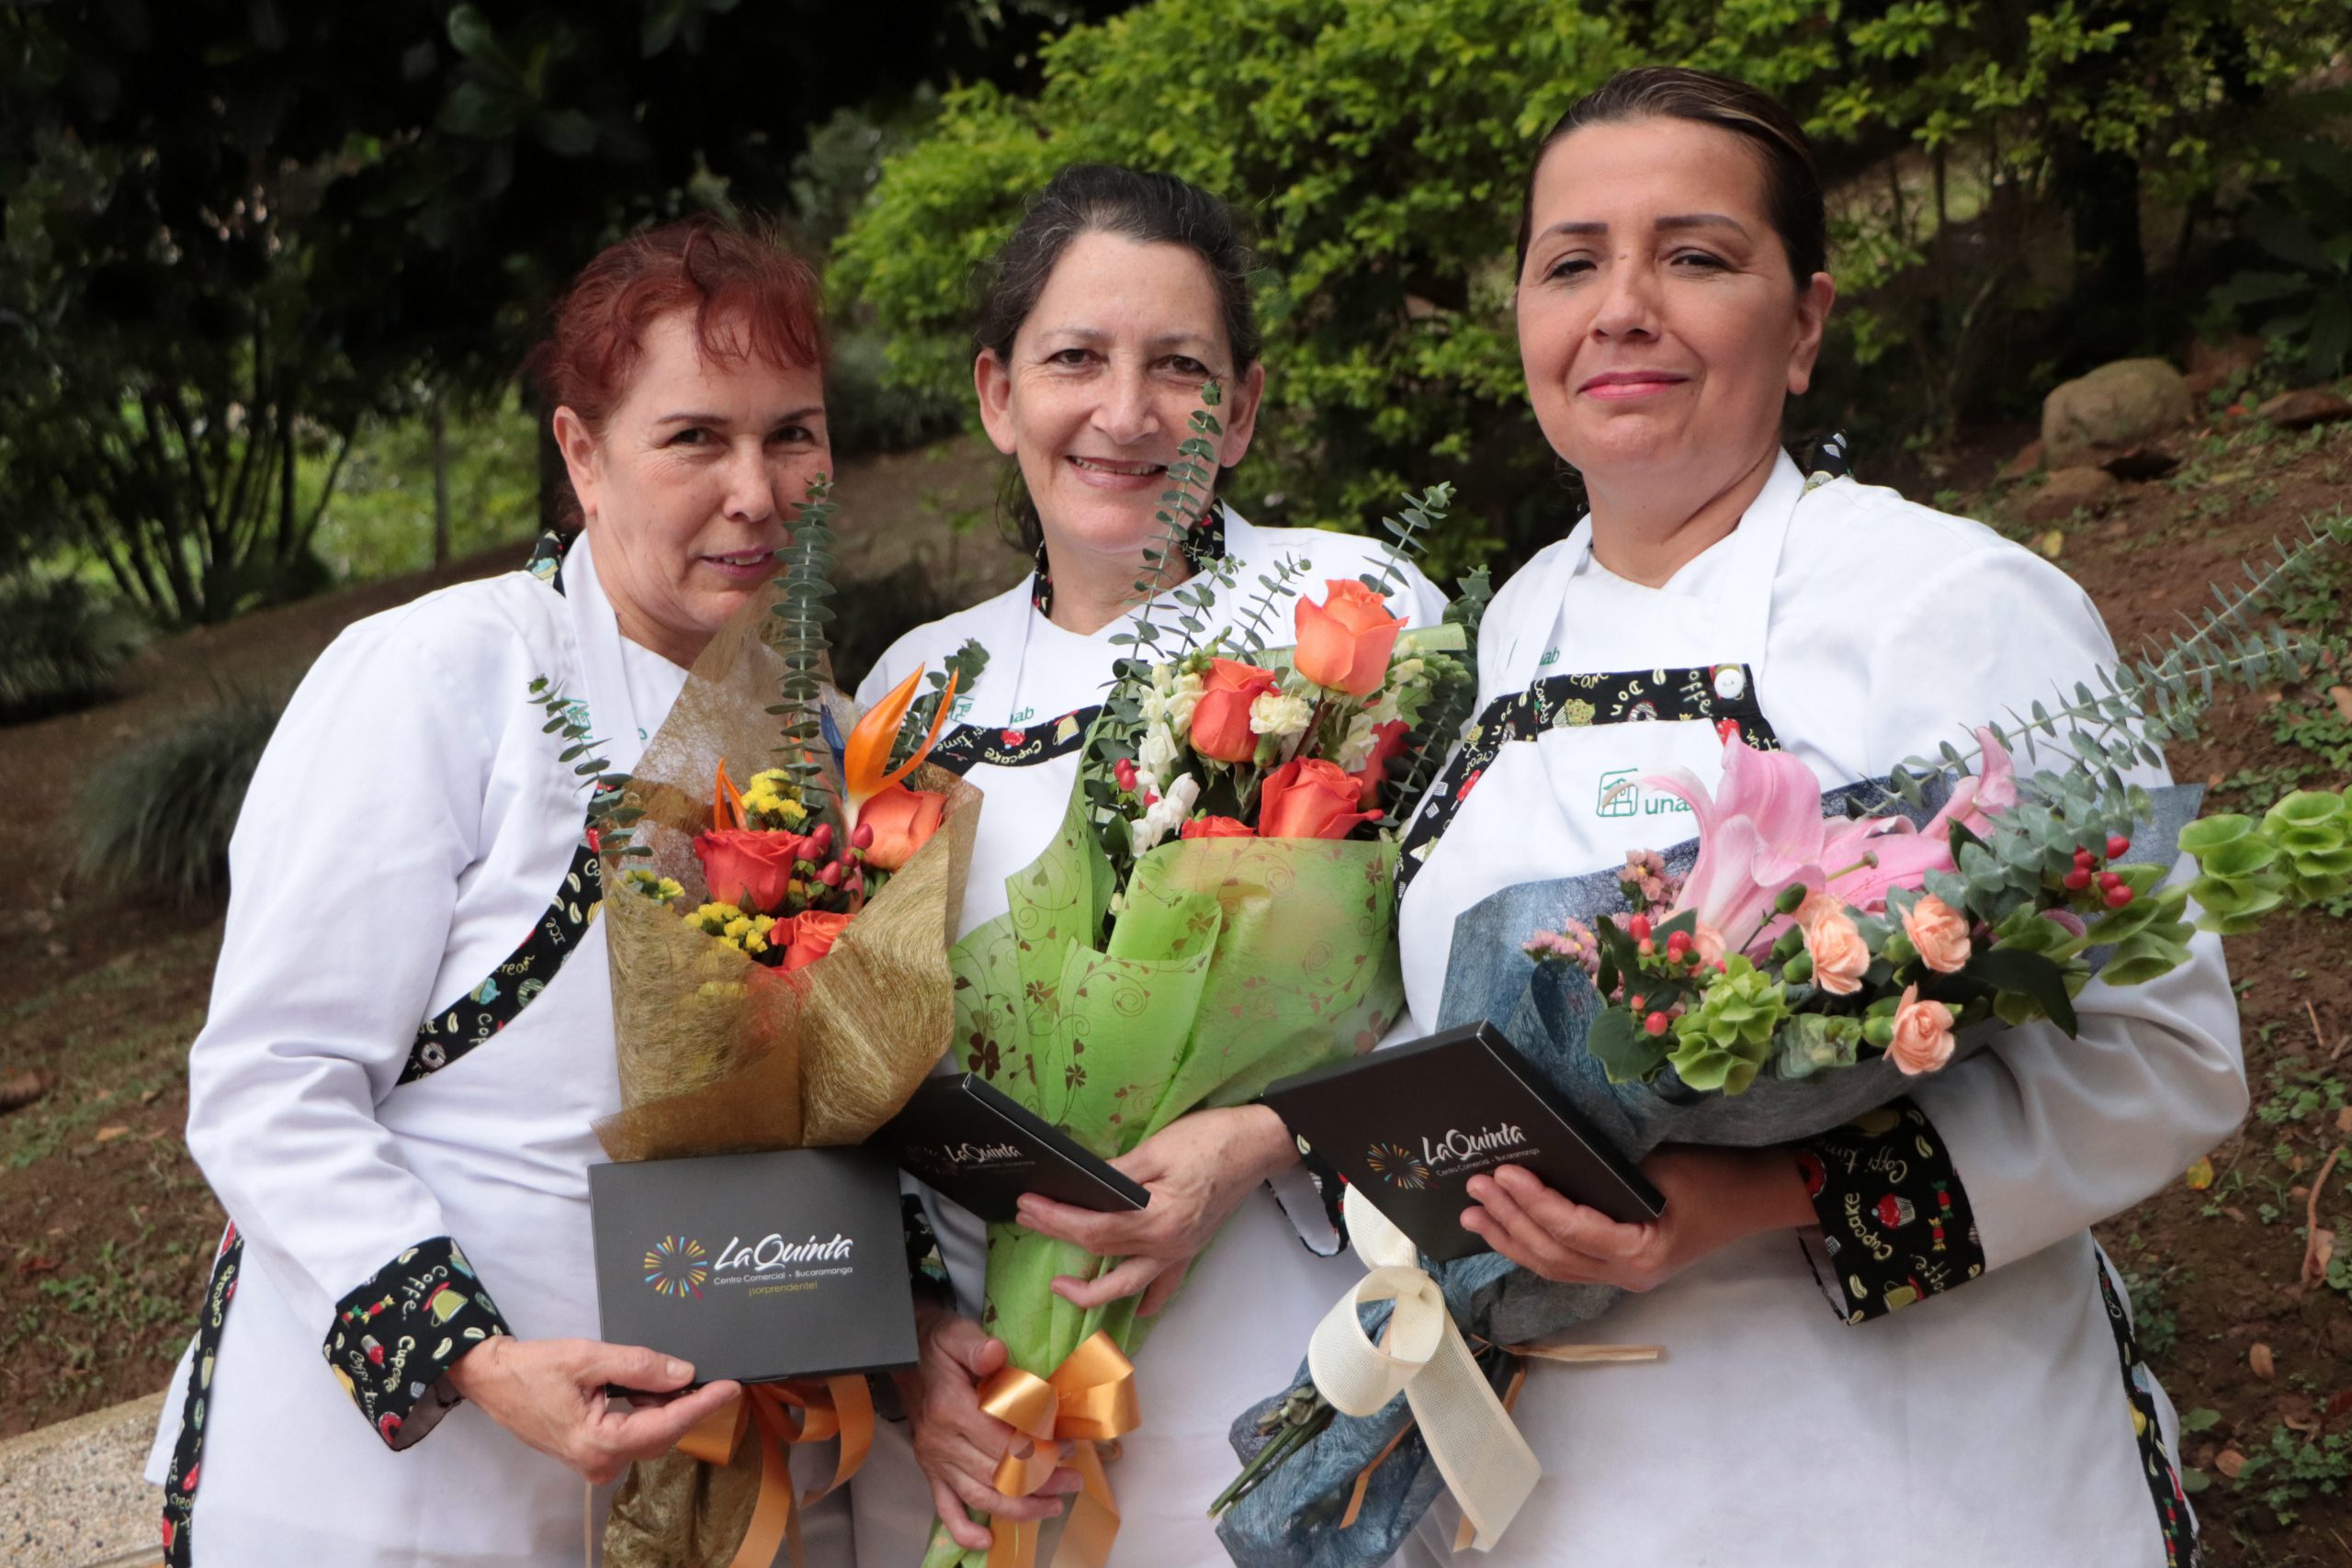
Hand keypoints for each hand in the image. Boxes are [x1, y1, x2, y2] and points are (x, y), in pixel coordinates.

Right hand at [444, 1336, 742, 1484]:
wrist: (494, 1380)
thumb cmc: (532, 1369)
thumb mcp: (588, 1357)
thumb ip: (639, 1366)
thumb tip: (683, 1374)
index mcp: (597, 1443)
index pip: (665, 1425)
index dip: (702, 1405)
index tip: (731, 1388)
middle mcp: (600, 1462)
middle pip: (661, 1434)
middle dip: (685, 1404)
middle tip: (708, 1375)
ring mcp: (595, 1462)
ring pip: (650, 1434)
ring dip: (664, 1406)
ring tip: (668, 1374)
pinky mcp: (593, 1454)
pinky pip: (634, 1434)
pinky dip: (647, 1411)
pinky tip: (649, 1388)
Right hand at [895, 1303, 1079, 1551]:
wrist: (904, 1354)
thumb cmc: (937, 1344)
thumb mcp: (956, 1334)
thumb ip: (976, 1345)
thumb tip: (996, 1353)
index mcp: (951, 1409)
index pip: (1002, 1442)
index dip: (1038, 1450)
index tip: (1067, 1446)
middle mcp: (942, 1442)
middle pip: (998, 1474)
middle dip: (1041, 1481)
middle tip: (1075, 1478)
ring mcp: (936, 1461)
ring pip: (981, 1497)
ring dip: (1020, 1508)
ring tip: (1055, 1505)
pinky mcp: (931, 1471)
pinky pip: (946, 1508)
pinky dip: (965, 1531)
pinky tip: (988, 1542)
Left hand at [1014, 1105, 1293, 1315]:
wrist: (1257, 1144)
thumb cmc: (1210, 1141)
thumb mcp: (1156, 1148)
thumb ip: (1117, 1174)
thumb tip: (1085, 1186)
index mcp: (1156, 1219)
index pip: (1092, 1227)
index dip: (1055, 1219)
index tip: (1029, 1205)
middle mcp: (1167, 1244)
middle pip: (1101, 1251)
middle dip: (1059, 1237)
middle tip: (1028, 1220)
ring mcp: (1180, 1251)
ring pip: (1128, 1284)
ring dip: (1092, 1291)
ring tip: (1063, 1287)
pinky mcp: (1190, 1248)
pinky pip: (1165, 1284)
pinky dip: (1148, 1299)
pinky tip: (1136, 1307)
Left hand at [1459, 1145, 1816, 1292]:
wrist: (1758, 1196)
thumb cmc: (1716, 1175)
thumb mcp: (1663, 1166)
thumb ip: (1607, 1172)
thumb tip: (1549, 1159)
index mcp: (1641, 1251)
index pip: (1573, 1230)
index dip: (1534, 1203)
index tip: (1504, 1174)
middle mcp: (1628, 1274)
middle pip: (1553, 1254)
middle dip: (1509, 1220)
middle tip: (1474, 1188)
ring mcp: (1624, 1276)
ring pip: (1554, 1265)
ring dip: (1510, 1237)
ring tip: (1474, 1213)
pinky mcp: (1621, 1266)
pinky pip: (1567, 1263)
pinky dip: (1533, 1245)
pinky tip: (1506, 1229)